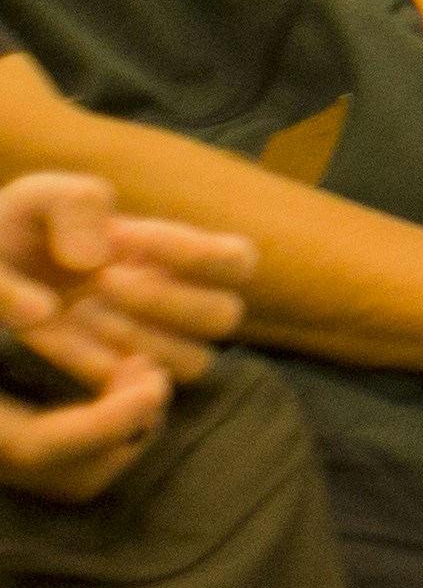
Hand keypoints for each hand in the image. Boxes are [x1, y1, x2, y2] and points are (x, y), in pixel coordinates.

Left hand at [0, 174, 247, 503]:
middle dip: (165, 299)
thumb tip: (98, 262)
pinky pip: (134, 389)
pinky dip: (103, 366)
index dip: (193, 253)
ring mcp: (149, 344)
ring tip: (79, 310)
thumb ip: (76, 203)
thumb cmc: (21, 229)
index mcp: (178, 254)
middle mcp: (177, 302)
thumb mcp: (40, 197)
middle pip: (225, 316)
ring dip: (140, 338)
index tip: (120, 237)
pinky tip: (59, 336)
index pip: (236, 261)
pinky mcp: (114, 379)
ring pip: (193, 361)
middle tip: (103, 281)